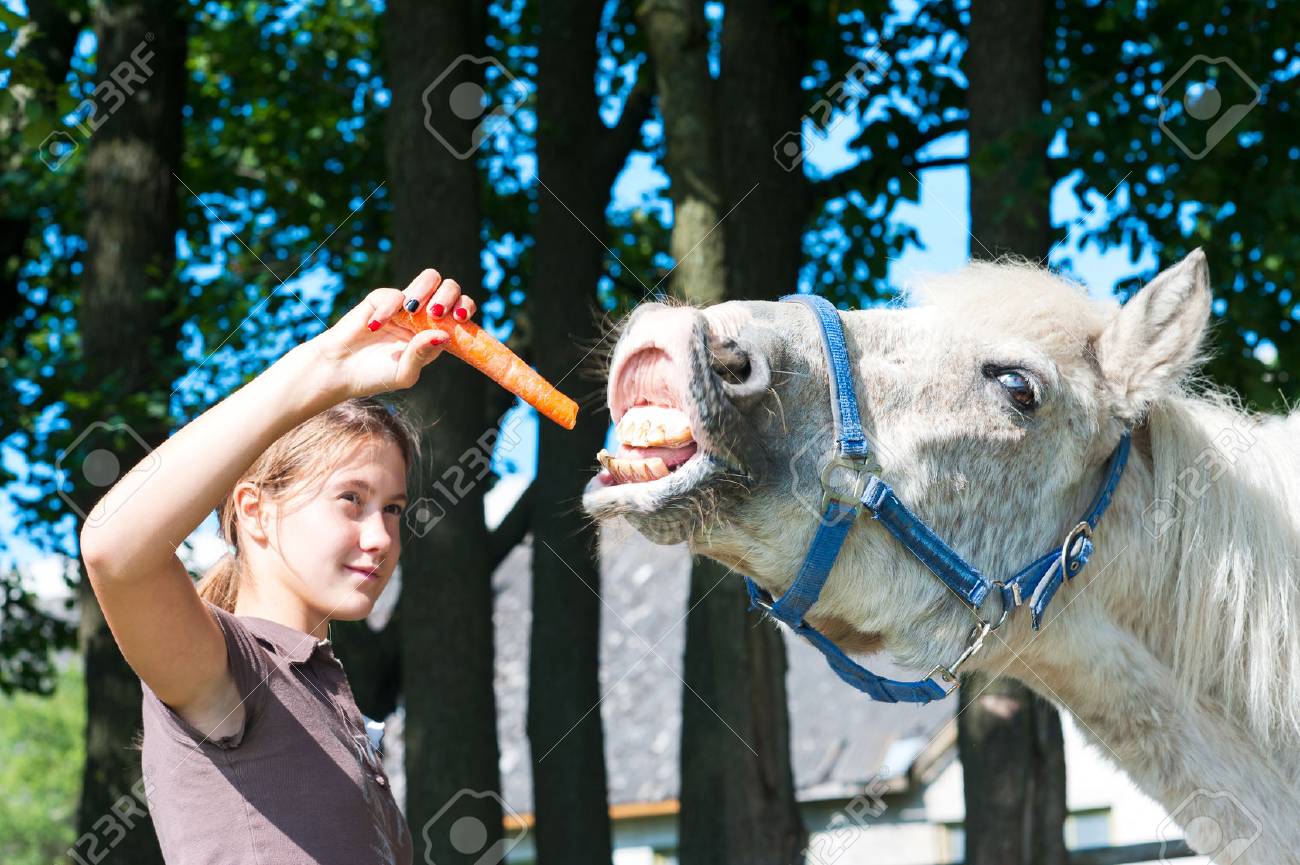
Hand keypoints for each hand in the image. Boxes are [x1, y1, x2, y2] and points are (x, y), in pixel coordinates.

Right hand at [309, 269, 478, 398]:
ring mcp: (405, 306)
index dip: (465, 308)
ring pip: (430, 278)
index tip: (459, 317)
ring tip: (412, 311)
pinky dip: (388, 309)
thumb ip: (422, 354)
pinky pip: (394, 294)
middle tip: (436, 313)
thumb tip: (444, 335)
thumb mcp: (404, 373)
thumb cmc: (376, 375)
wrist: (340, 370)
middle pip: (450, 288)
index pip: (461, 312)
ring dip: (425, 291)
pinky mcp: (382, 298)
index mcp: (437, 333)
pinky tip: (375, 326)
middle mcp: (425, 316)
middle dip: (449, 296)